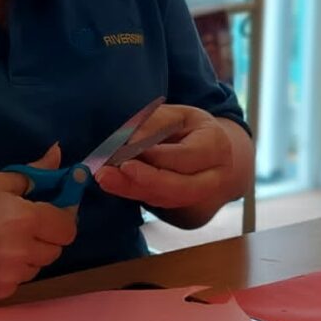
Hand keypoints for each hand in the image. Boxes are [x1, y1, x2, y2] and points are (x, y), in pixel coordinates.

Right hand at [0, 145, 77, 300]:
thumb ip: (33, 173)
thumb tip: (58, 154)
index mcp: (25, 219)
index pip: (68, 226)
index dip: (62, 216)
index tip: (50, 210)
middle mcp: (23, 250)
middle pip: (57, 248)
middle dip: (46, 235)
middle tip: (23, 223)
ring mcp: (11, 276)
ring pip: (38, 265)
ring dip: (30, 253)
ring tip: (2, 240)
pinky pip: (19, 279)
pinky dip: (12, 269)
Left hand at [95, 104, 239, 219]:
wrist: (209, 152)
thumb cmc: (190, 128)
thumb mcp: (176, 114)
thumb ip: (155, 124)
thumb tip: (131, 142)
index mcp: (216, 146)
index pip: (185, 155)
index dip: (155, 155)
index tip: (125, 150)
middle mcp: (214, 177)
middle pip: (179, 187)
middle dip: (142, 181)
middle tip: (107, 173)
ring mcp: (200, 196)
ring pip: (166, 199)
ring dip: (131, 190)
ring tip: (104, 177)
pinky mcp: (182, 206)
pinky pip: (157, 203)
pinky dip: (133, 192)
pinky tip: (113, 182)